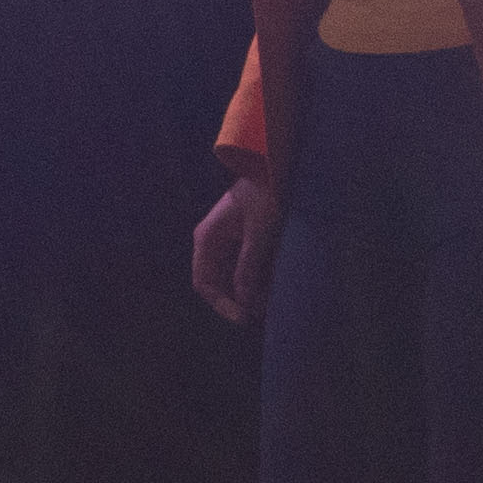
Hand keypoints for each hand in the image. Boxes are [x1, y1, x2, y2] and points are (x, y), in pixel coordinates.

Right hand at [190, 178, 279, 324]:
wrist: (277, 164)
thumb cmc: (265, 193)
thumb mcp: (259, 233)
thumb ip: (248, 268)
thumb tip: (245, 302)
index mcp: (207, 238)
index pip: (205, 283)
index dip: (222, 304)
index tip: (243, 318)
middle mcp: (214, 241)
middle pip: (220, 282)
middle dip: (241, 298)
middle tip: (264, 311)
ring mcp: (229, 239)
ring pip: (235, 275)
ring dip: (253, 289)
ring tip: (273, 298)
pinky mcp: (246, 237)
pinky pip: (248, 265)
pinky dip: (260, 276)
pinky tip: (275, 282)